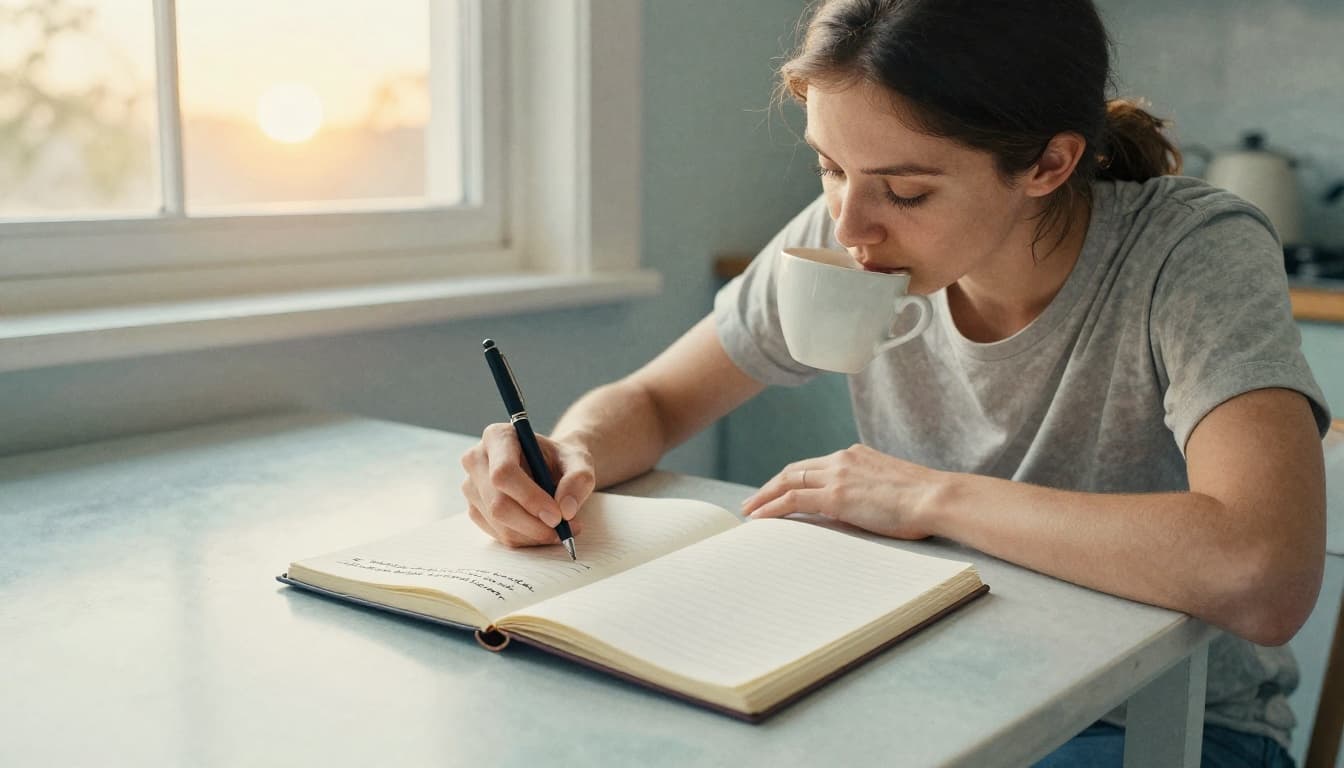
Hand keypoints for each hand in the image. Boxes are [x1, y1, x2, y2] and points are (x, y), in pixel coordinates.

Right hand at [459, 423, 596, 546]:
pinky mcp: (475, 509)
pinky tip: (543, 528)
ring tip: (562, 529)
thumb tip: (566, 509)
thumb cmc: (561, 460)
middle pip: (498, 503)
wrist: (551, 467)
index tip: (557, 516)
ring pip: (499, 524)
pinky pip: (499, 534)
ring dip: (533, 534)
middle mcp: (476, 459)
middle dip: (534, 524)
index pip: (504, 472)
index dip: (530, 498)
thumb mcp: (580, 461)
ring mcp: (471, 486)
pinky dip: (526, 538)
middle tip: (564, 530)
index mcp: (498, 436)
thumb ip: (578, 479)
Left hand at [740, 444, 946, 539]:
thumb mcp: (891, 487)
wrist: (937, 497)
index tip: (778, 490)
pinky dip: (772, 507)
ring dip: (764, 497)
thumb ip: (869, 490)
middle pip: (794, 470)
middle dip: (770, 486)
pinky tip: (760, 518)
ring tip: (748, 511)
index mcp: (855, 455)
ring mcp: (837, 475)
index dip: (791, 479)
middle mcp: (842, 459)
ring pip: (788, 482)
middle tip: (752, 501)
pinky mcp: (836, 495)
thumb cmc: (925, 500)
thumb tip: (861, 508)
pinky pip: (794, 499)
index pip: (813, 466)